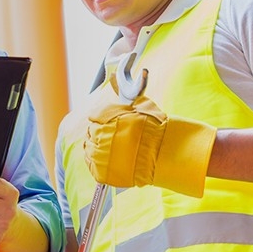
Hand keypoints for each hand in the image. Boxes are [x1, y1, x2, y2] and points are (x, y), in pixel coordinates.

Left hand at [83, 82, 217, 196]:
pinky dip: (100, 164)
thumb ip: (128, 97)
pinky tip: (113, 162)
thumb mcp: (142, 105)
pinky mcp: (100, 172)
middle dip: (100, 134)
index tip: (109, 125)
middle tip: (114, 139)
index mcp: (105, 118)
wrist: (162, 154)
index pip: (94, 117)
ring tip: (115, 151)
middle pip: (90, 134)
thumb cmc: (156, 130)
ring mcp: (98, 156)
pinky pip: (93, 167)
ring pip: (90, 150)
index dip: (102, 121)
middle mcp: (98, 136)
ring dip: (99, 149)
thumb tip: (119, 78)